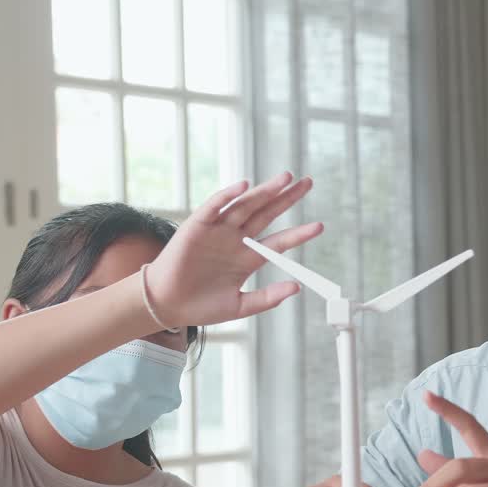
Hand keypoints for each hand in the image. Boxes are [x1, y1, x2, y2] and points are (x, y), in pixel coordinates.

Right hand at [146, 172, 321, 327]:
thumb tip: (297, 288)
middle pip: (267, 214)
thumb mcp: (240, 307)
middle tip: (307, 182)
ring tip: (285, 179)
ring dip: (265, 191)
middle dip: (287, 198)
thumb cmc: (201, 306)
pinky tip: (243, 185)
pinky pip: (214, 207)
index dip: (299, 233)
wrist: (167, 305)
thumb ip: (267, 298)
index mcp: (249, 258)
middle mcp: (236, 240)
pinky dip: (227, 195)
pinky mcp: (197, 226)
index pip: (279, 242)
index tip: (320, 227)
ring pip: (246, 206)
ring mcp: (218, 231)